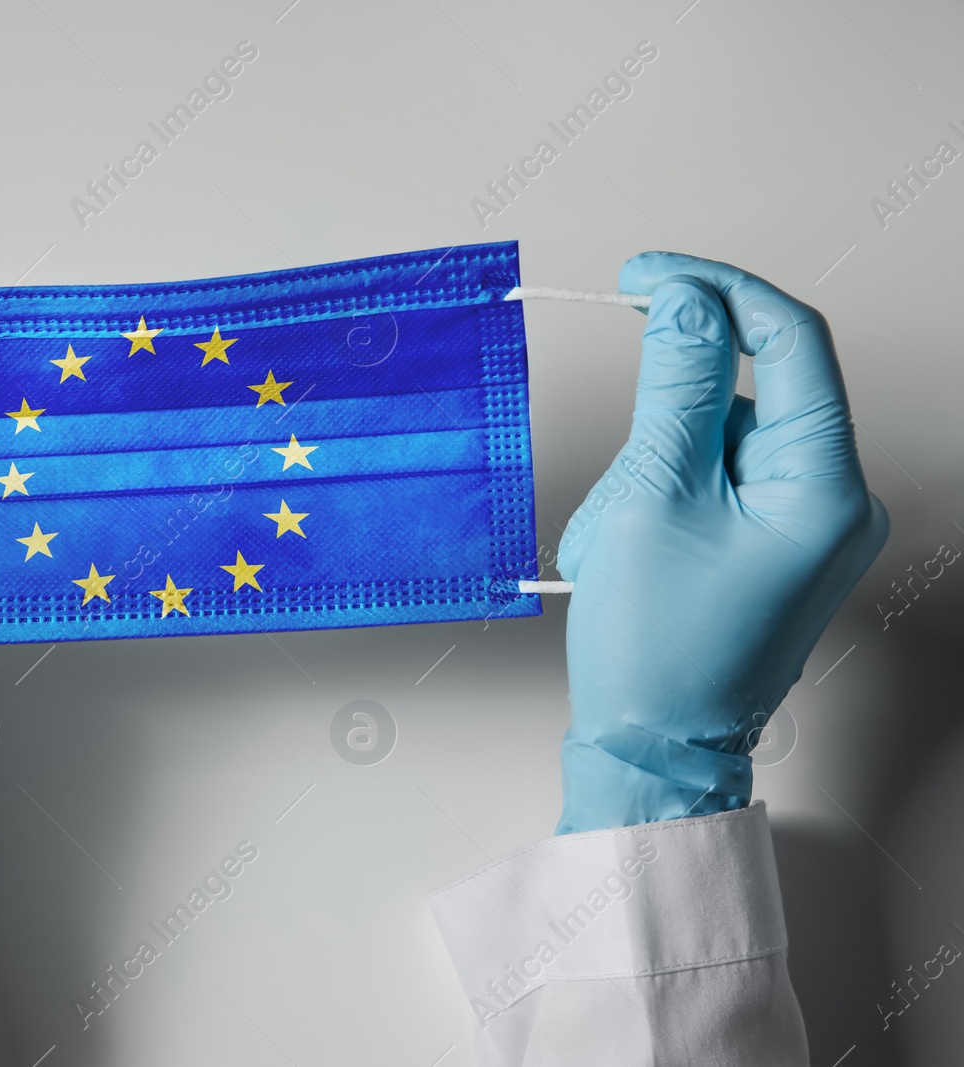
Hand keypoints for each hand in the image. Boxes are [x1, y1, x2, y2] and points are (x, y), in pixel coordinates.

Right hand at [556, 253, 887, 833]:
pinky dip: (655, 504)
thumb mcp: (656, 498)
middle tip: (620, 500)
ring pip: (711, 443)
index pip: (788, 338)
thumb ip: (676, 387)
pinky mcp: (770, 546)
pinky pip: (708, 486)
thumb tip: (688, 303)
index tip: (643, 275)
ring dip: (646, 477)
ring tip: (620, 551)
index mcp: (827, 483)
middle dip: (658, 431)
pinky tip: (632, 559)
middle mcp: (836, 499)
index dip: (714, 291)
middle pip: (739, 399)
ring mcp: (805, 526)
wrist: (654, 751)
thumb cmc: (658, 646)